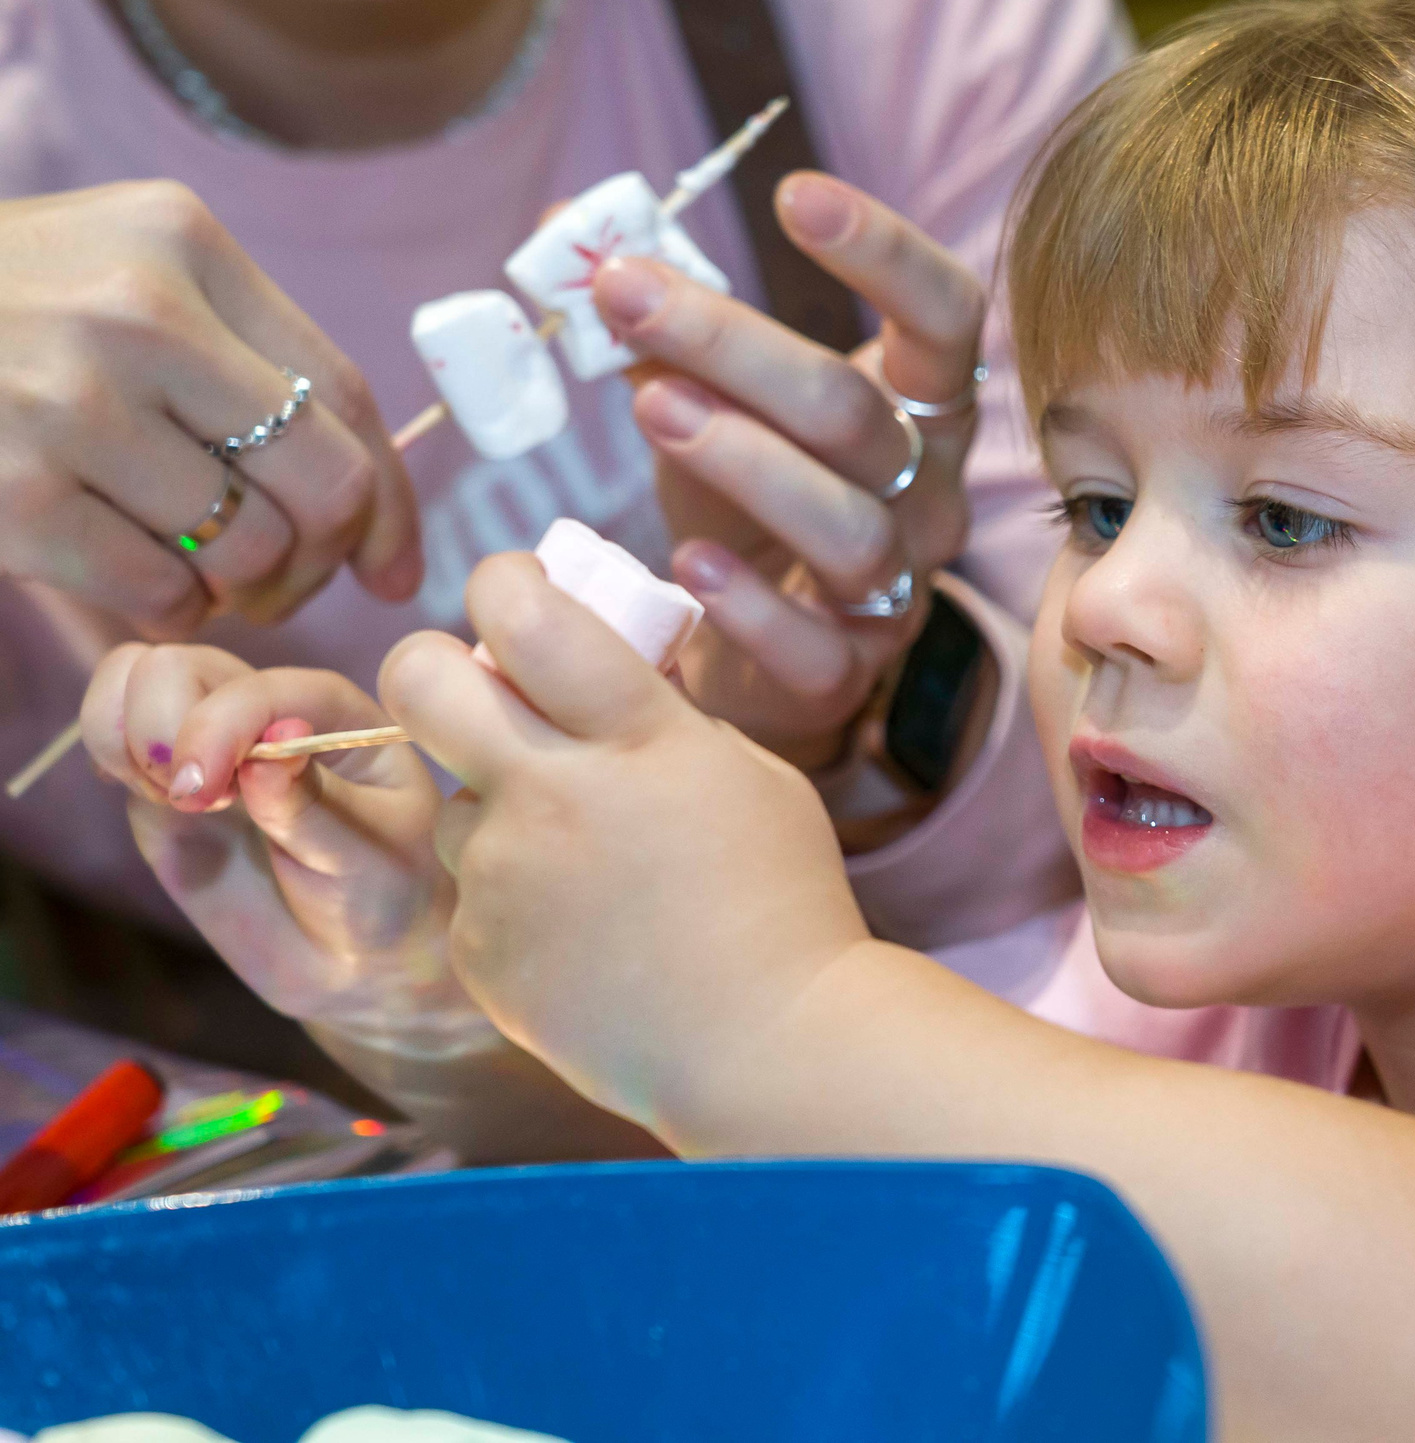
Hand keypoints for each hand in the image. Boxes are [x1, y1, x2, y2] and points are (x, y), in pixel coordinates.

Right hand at [0, 183, 420, 635]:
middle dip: (327, 555)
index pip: (345, 393)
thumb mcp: (121, 272)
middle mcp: (138, 313)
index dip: (394, 500)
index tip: (398, 564)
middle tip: (289, 580)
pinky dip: (171, 611)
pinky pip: (163, 592)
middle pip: (325, 482)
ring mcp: (69, 404)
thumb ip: (239, 352)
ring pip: (251, 548)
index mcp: (182, 243)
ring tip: (203, 577)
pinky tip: (139, 584)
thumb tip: (375, 500)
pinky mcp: (11, 494)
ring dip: (243, 590)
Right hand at [80, 642, 488, 1058]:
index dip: (220, 724)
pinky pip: (111, 732)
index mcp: (333, 714)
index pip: (260, 687)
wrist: (355, 950)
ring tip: (177, 803)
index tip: (204, 794)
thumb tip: (267, 755)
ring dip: (126, 736)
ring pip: (131, 678)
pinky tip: (160, 804)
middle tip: (196, 803)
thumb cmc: (385, 893)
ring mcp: (208, 740)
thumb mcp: (368, 861)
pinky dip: (110, 756)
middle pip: (175, 665)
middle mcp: (264, 711)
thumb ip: (312, 812)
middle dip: (160, 726)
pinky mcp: (163, 780)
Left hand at [381, 552, 865, 1128]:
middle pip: (418, 680)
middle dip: (431, 664)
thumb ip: (661, 716)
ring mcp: (503, 877)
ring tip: (585, 866)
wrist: (770, 1046)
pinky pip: (473, 892)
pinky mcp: (478, 950)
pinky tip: (587, 934)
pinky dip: (517, 900)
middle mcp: (553, 795)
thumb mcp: (747, 774)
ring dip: (497, 809)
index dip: (505, 581)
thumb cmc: (781, 901)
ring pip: (449, 801)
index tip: (520, 592)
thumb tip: (587, 668)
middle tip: (473, 689)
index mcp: (638, 737)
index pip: (524, 613)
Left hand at [592, 172, 985, 768]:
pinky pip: (817, 647)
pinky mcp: (848, 673)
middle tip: (625, 294)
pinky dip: (751, 607)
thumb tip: (571, 220)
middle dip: (739, 346)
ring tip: (649, 407)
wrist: (756, 659)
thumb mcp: (708, 400)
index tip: (794, 195)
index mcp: (918, 407)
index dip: (887, 253)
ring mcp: (898, 587)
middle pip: (859, 416)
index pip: (944, 316)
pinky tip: (685, 565)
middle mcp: (929, 493)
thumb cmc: (741, 504)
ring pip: (849, 528)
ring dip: (747, 461)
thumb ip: (660, 322)